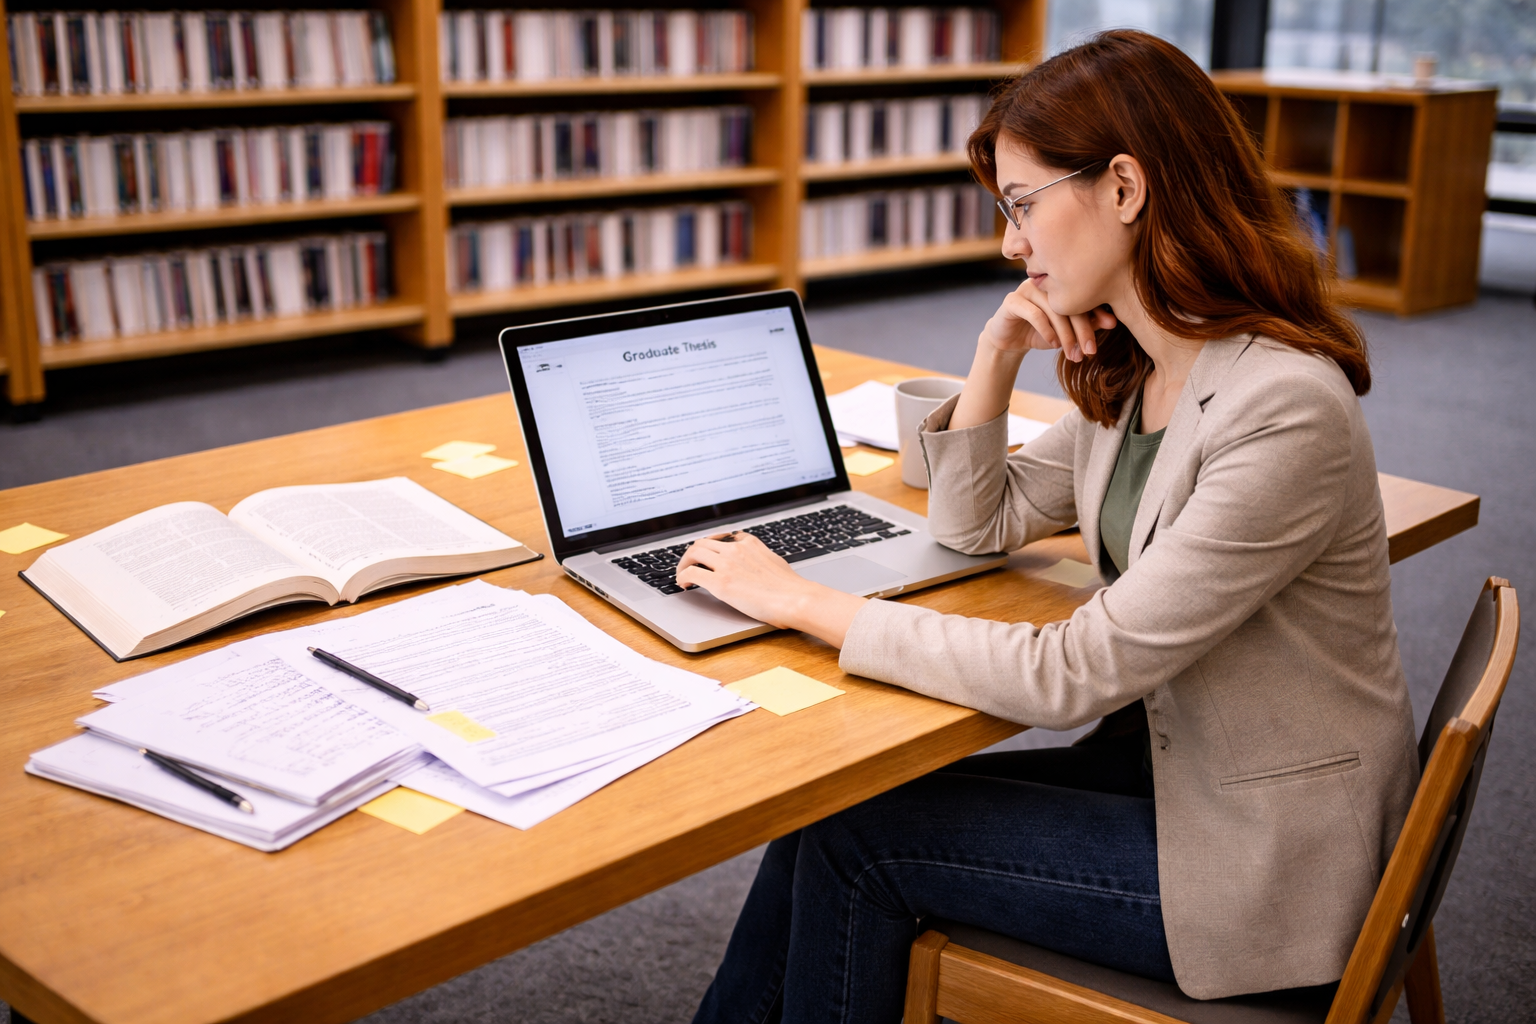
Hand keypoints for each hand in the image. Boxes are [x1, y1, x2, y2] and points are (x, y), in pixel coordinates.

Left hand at [676, 532, 865, 645]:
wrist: (795, 599)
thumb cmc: (790, 588)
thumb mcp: (775, 562)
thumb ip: (762, 558)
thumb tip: (759, 564)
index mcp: (750, 544)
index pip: (723, 538)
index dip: (711, 546)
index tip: (707, 554)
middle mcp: (736, 549)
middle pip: (702, 542)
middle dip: (692, 554)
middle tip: (689, 565)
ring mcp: (726, 564)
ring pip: (693, 553)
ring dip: (684, 563)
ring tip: (683, 575)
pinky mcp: (720, 582)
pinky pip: (691, 573)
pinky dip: (682, 577)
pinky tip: (684, 585)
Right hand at [979, 277, 1116, 362]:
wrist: (1008, 341)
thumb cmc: (1040, 333)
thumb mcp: (1066, 331)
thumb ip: (1087, 324)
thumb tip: (1112, 322)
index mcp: (1059, 283)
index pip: (1082, 294)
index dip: (1097, 309)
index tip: (1111, 326)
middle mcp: (1044, 282)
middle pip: (1069, 302)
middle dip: (1083, 329)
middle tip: (1090, 350)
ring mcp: (1027, 288)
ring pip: (1053, 309)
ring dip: (1065, 334)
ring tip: (1071, 353)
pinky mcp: (1012, 300)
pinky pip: (1034, 313)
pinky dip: (1046, 330)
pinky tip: (1053, 344)